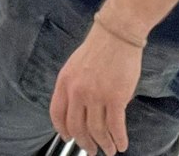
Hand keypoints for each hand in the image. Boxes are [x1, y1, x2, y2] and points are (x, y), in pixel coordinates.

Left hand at [49, 23, 142, 155]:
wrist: (117, 34)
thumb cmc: (99, 47)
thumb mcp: (75, 65)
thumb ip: (74, 87)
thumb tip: (81, 110)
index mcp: (64, 82)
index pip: (57, 114)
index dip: (62, 130)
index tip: (67, 138)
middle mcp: (77, 91)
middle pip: (77, 127)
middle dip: (85, 143)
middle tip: (91, 149)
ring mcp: (96, 96)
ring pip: (97, 130)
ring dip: (104, 144)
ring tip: (109, 150)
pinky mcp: (115, 98)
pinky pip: (115, 126)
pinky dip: (118, 139)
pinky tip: (121, 144)